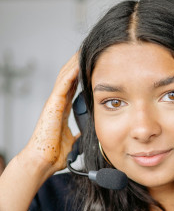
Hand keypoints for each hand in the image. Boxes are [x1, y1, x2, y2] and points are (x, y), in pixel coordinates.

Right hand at [21, 52, 79, 173]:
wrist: (44, 160)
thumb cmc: (54, 153)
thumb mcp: (73, 140)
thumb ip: (79, 133)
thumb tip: (88, 133)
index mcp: (61, 110)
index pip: (72, 86)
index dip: (81, 74)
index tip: (92, 65)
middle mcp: (57, 103)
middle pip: (68, 77)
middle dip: (78, 62)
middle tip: (90, 50)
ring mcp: (54, 102)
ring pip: (65, 76)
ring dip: (75, 62)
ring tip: (85, 49)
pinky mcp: (52, 105)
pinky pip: (62, 84)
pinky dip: (71, 73)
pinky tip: (79, 63)